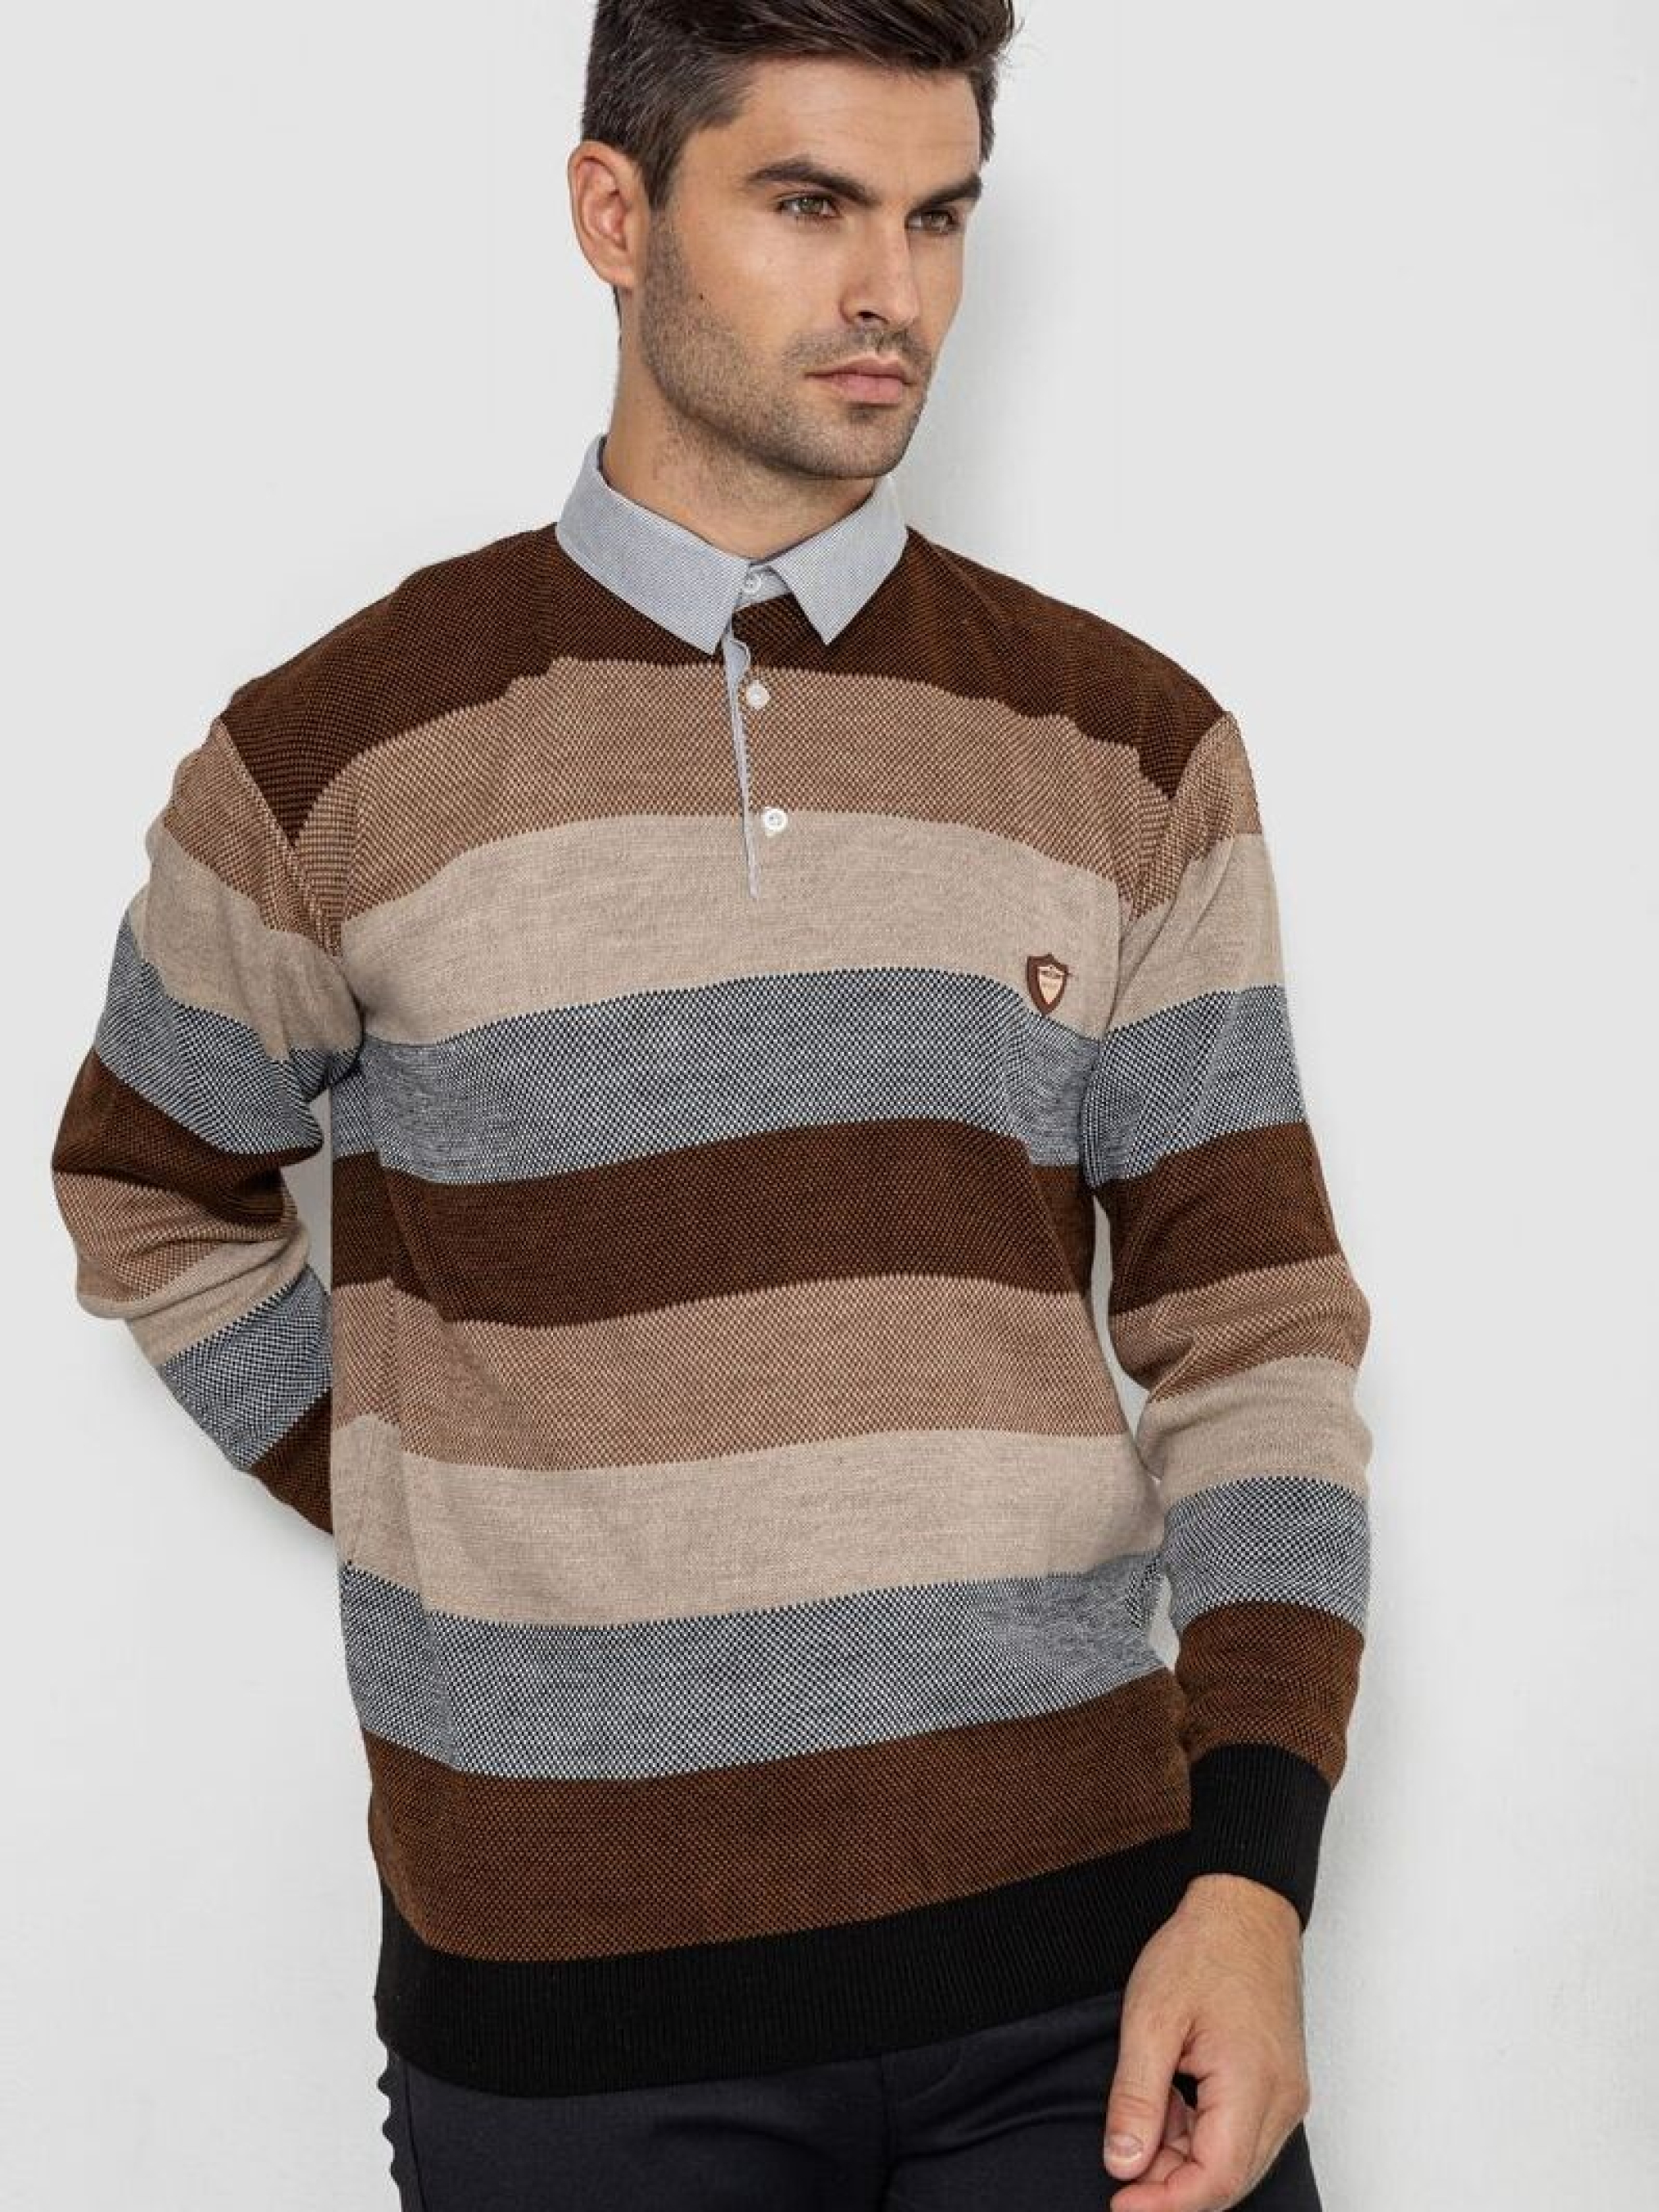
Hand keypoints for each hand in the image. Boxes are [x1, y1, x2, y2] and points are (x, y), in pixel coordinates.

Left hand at [1101, 1873, 1311, 2209]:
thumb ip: (1136, 2097)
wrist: (1244, 1906)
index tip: (1119, 2202)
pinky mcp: (1278, 2084)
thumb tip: (1123, 2164)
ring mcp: (1286, 2094)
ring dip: (1184, 2160)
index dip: (1165, 2204)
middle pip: (1228, 2180)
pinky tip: (1168, 2108)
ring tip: (1141, 2123)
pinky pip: (1241, 2135)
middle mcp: (1283, 2100)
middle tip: (1121, 2165)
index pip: (1215, 2180)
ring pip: (1235, 2162)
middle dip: (1171, 2185)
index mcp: (1254, 2085)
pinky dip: (1201, 2136)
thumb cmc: (1201, 1949)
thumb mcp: (1150, 2018)